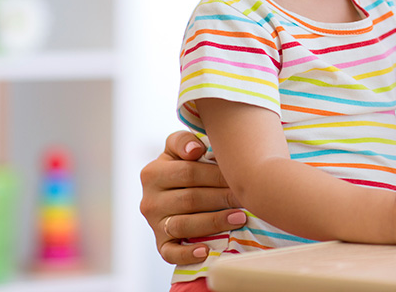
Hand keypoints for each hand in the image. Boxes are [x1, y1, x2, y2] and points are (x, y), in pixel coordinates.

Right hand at [139, 130, 245, 263]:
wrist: (175, 188)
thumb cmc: (186, 163)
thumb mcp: (180, 147)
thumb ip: (183, 141)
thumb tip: (195, 150)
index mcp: (152, 172)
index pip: (188, 173)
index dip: (216, 175)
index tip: (239, 176)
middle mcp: (149, 200)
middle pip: (190, 199)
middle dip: (222, 198)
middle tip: (247, 198)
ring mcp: (154, 223)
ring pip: (184, 225)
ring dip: (214, 222)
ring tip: (240, 217)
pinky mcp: (160, 243)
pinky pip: (170, 253)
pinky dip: (187, 253)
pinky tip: (206, 250)